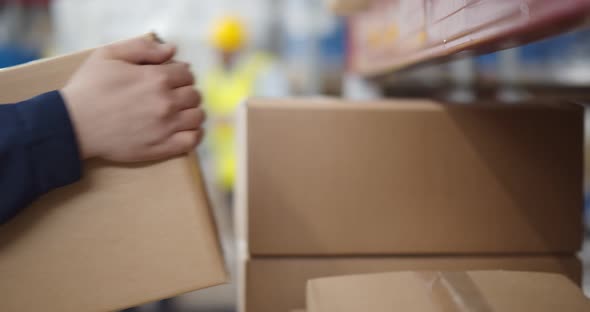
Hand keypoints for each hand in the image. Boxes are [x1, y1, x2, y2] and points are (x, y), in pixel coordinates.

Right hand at [61, 37, 204, 161]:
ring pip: (198, 116)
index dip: (179, 74)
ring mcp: (166, 126)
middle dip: (185, 92)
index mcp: (156, 78)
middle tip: (172, 95)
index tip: (170, 78)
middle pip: (194, 94)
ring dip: (192, 112)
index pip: (186, 73)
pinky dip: (194, 134)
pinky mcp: (162, 147)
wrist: (73, 125)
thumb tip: (172, 50)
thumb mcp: (108, 55)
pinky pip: (193, 140)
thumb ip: (142, 48)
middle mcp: (166, 102)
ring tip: (179, 112)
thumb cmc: (88, 89)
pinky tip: (184, 129)